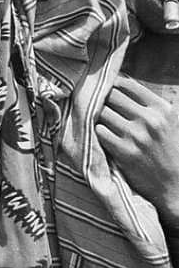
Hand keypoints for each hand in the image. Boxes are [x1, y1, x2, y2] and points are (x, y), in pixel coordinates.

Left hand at [95, 76, 178, 228]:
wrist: (175, 185)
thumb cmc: (172, 151)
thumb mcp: (173, 122)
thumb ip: (153, 104)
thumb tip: (125, 82)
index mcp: (162, 109)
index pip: (128, 85)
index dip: (113, 84)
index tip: (107, 88)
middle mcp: (149, 120)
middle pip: (112, 96)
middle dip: (102, 98)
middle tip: (96, 102)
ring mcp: (136, 136)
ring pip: (103, 112)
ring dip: (97, 115)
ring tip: (97, 118)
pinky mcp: (124, 152)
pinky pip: (100, 131)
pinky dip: (97, 131)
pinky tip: (102, 134)